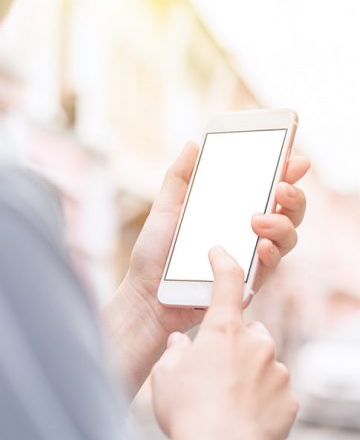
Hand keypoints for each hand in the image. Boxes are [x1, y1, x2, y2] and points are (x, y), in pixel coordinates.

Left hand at [128, 142, 309, 332]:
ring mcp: (250, 258)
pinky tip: (261, 247)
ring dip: (282, 224)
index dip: (287, 173)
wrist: (144, 295)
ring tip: (258, 220)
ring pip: (288, 237)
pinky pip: (270, 268)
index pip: (268, 189)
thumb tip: (194, 144)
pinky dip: (271, 254)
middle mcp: (247, 233)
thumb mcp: (165, 209)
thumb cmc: (154, 254)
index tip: (294, 159)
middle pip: (288, 211)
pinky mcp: (247, 283)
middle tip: (281, 187)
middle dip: (294, 196)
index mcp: (232, 212)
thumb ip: (179, 177)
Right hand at [152, 247, 299, 439]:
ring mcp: (277, 371)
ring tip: (223, 403)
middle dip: (233, 344)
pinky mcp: (290, 400)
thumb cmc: (187, 411)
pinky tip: (241, 419)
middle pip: (248, 331)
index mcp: (224, 330)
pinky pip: (275, 393)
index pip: (227, 282)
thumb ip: (175, 352)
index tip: (219, 252)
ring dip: (247, 374)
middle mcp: (257, 343)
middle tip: (211, 371)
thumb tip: (181, 344)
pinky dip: (261, 401)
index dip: (223, 262)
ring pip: (263, 363)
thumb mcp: (165, 375)